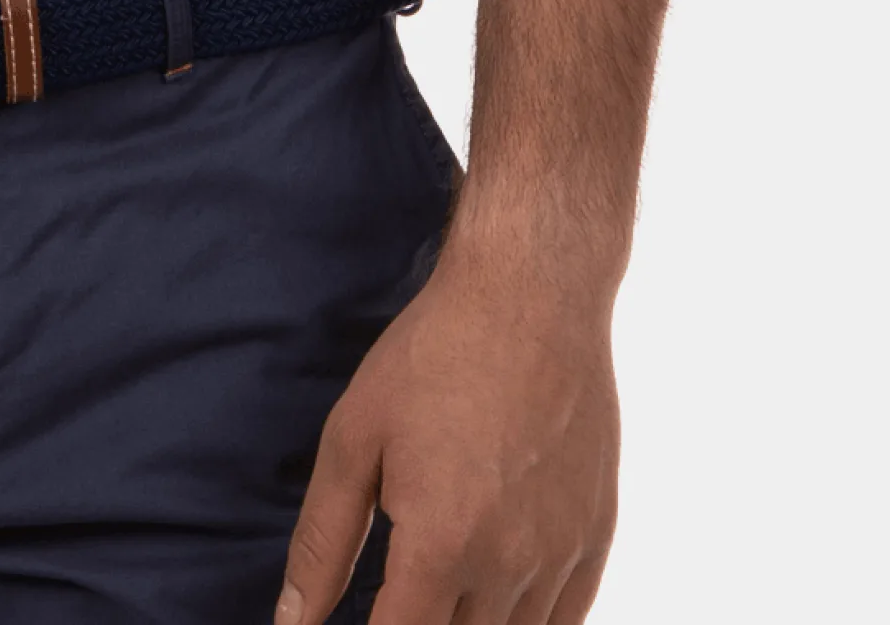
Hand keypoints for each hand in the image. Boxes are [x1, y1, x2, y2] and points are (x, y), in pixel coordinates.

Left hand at [274, 248, 619, 624]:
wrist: (532, 296)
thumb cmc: (434, 355)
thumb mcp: (354, 435)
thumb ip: (322, 540)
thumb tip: (293, 620)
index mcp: (440, 543)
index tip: (362, 618)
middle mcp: (507, 566)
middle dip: (418, 624)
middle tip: (397, 589)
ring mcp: (560, 558)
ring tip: (439, 586)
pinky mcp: (596, 540)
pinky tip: (493, 602)